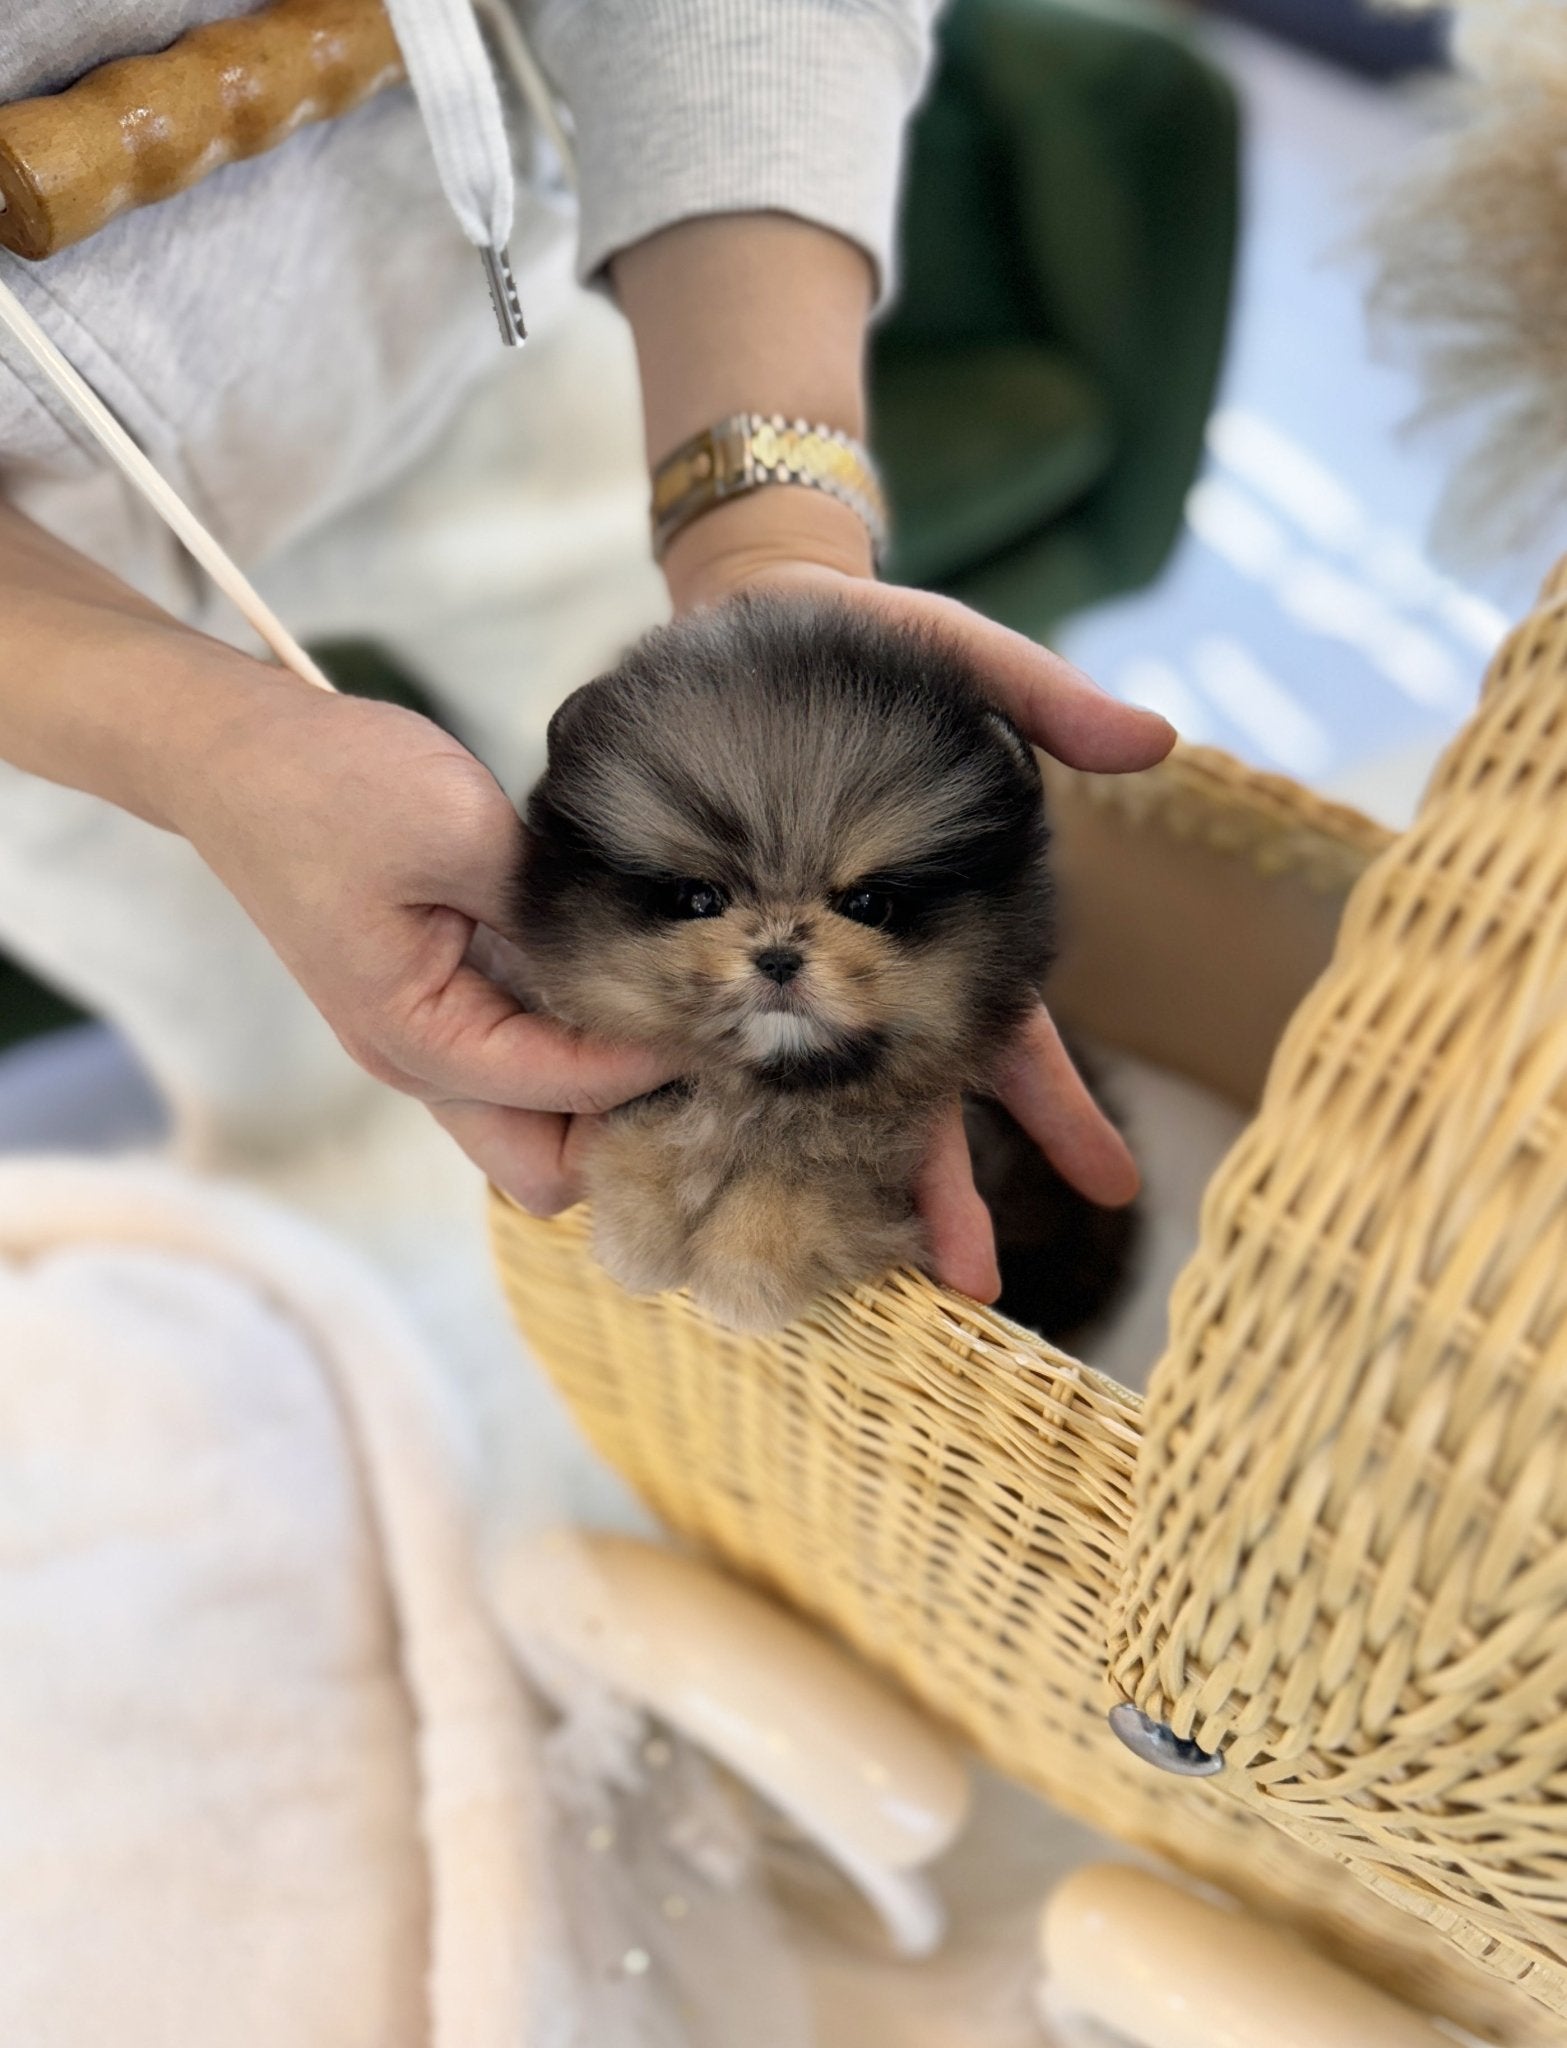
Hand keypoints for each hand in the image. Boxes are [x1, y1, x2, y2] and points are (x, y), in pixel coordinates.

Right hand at [166, 674, 671, 1206]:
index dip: (653, 1059)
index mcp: (417, 1036)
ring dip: (606, 1096)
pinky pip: (526, 1071)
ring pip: (539, 1131)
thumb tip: (656, 955)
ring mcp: (429, 1044)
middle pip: (547, 1168)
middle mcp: (420, 1065)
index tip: (721, 1005)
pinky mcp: (443, 1010)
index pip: (567, 1095)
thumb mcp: (459, 830)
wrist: (239, 756)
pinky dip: (580, 1055)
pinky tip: (629, 986)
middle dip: (627, 1126)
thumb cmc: (333, 786)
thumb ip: (556, 911)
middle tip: (697, 1039)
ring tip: (675, 1016)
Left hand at [661, 490, 1175, 1304]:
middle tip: (976, 1288)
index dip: (1050, 1111)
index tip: (1106, 1187)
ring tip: (826, 1262)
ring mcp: (782, 962)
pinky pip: (699, 1028)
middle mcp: (865, 967)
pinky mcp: (700, 941)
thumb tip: (1159, 743)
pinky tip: (685, 1174)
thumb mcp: (967, 660)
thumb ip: (1048, 703)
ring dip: (823, 1177)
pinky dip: (697, 1098)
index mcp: (942, 928)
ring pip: (805, 1094)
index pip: (1012, 1039)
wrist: (748, 615)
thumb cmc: (872, 647)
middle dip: (944, 1190)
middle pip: (912, 1100)